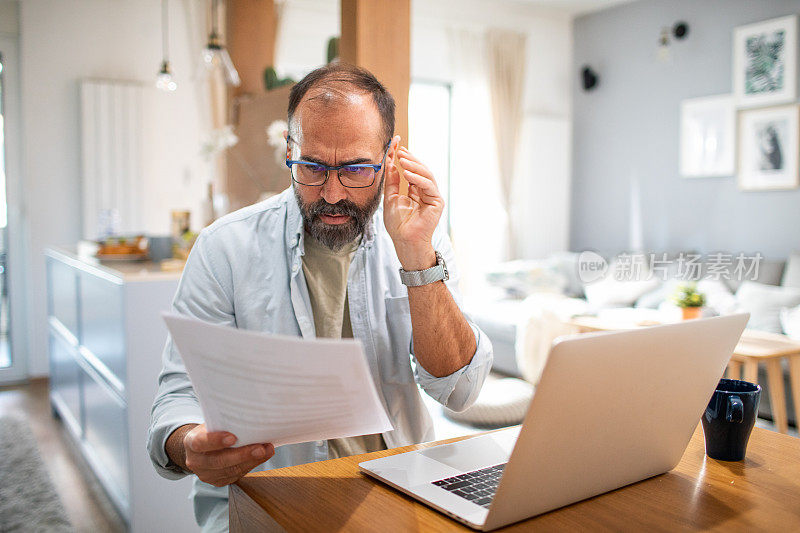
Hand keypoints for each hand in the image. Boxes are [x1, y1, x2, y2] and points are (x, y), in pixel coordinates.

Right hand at [181, 424, 274, 486]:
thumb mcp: (211, 423)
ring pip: (231, 471)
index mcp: (191, 442)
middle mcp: (196, 461)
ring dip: (252, 461)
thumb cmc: (210, 431)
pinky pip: (236, 475)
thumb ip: (224, 423)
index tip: (233, 437)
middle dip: (242, 455)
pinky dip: (251, 465)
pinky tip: (262, 457)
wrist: (200, 447)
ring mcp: (206, 474)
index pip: (201, 442)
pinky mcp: (218, 481)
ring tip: (267, 450)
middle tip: (260, 448)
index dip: (216, 440)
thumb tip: (250, 417)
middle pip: (219, 461)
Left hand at [383, 136, 444, 269]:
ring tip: (402, 159)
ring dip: (414, 165)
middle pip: (420, 170)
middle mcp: (425, 191)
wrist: (404, 241)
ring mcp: (432, 196)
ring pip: (426, 175)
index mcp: (415, 190)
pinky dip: (418, 178)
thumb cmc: (398, 224)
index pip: (411, 170)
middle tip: (399, 150)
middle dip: (410, 158)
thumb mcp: (390, 198)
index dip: (404, 157)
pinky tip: (407, 173)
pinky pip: (428, 185)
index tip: (395, 145)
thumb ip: (392, 182)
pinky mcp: (437, 202)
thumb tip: (391, 164)